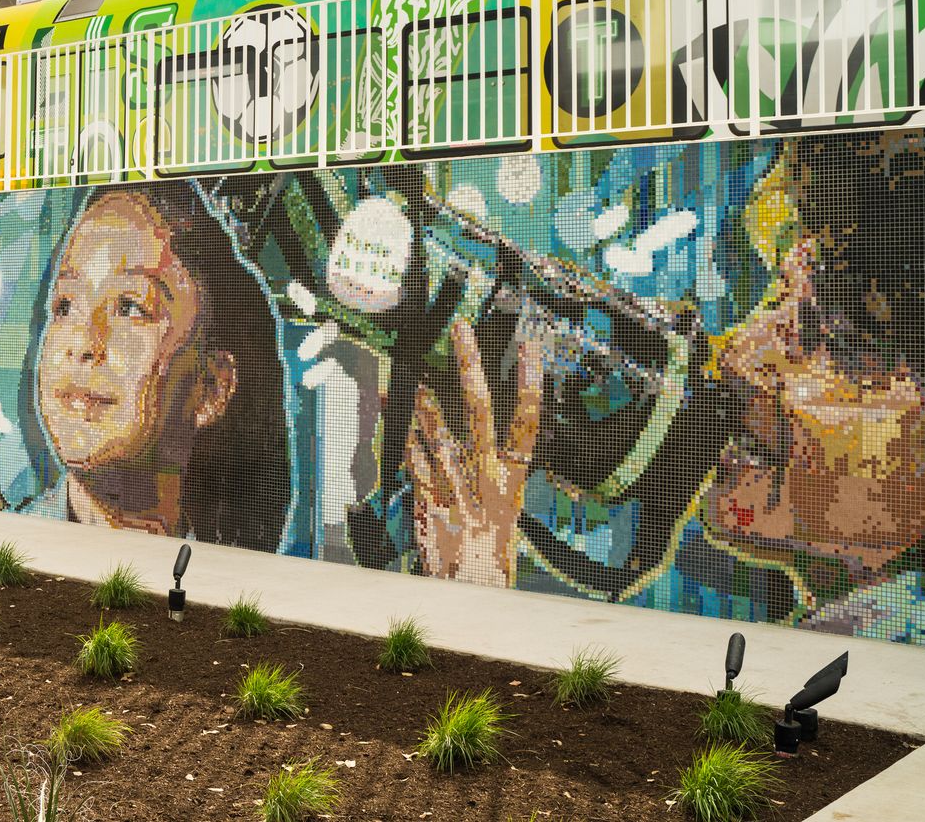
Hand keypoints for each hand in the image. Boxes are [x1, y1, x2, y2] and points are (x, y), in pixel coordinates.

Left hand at [407, 319, 543, 586]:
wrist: (472, 595)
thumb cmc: (492, 551)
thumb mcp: (505, 510)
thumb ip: (495, 472)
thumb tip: (480, 432)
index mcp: (514, 481)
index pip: (528, 425)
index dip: (530, 385)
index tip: (529, 347)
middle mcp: (487, 482)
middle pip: (479, 414)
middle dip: (470, 367)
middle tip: (461, 329)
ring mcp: (457, 492)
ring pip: (439, 433)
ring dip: (424, 400)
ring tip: (413, 369)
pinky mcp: (428, 505)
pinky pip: (414, 462)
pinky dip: (404, 436)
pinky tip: (394, 412)